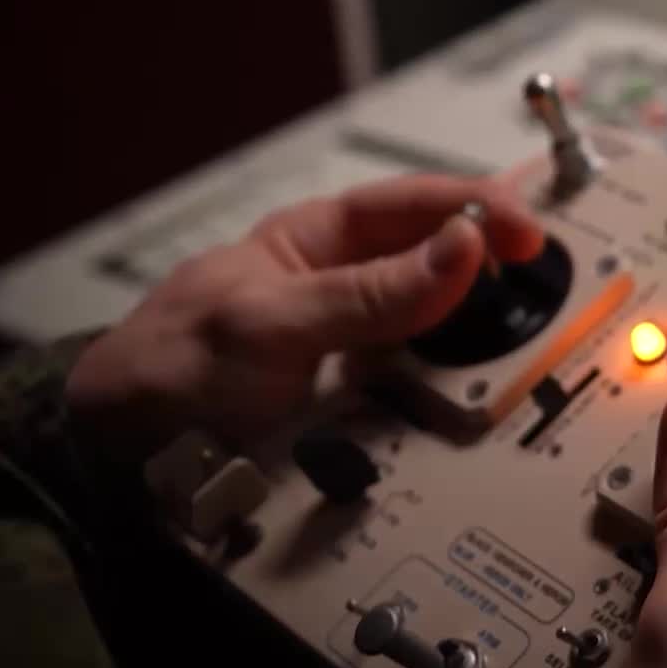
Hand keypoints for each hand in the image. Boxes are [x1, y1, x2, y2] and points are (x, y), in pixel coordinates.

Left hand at [66, 174, 543, 456]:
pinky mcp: (361, 406)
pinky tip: (479, 401)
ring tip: (532, 342)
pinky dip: (458, 394)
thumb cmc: (166, 370)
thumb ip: (369, 292)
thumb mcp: (271, 323)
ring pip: (445, 329)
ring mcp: (357, 346)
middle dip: (500, 271)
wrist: (111, 462)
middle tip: (555, 286)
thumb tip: (464, 247)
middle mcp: (348, 287)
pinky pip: (426, 389)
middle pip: (447, 265)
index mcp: (321, 240)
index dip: (480, 208)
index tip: (530, 233)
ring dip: (484, 339)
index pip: (420, 204)